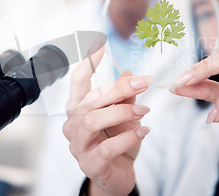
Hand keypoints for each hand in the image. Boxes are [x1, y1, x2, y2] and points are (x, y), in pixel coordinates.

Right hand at [63, 47, 152, 195]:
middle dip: (119, 88)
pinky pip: (106, 148)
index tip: (100, 44)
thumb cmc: (118, 142)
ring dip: (123, 113)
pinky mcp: (89, 164)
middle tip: (145, 82)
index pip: (77, 81)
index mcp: (79, 108)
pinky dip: (127, 137)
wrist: (119, 175)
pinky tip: (143, 131)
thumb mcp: (125, 115)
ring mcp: (78, 145)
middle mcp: (73, 124)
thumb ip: (125, 96)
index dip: (87, 62)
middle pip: (91, 99)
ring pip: (94, 121)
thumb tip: (130, 73)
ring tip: (144, 112)